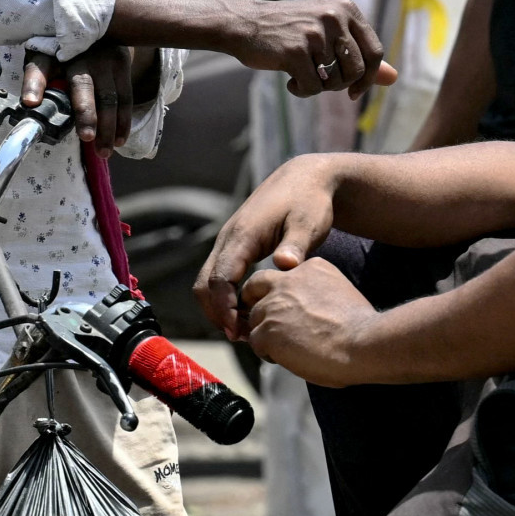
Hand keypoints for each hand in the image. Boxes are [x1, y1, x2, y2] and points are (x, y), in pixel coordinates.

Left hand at [23, 37, 132, 156]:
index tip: (30, 103)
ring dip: (108, 127)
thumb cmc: (63, 51)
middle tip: (87, 138)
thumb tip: (31, 111)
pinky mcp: (122, 63)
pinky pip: (125, 97)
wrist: (99, 27)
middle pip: (82, 85)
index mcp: (51, 53)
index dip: (34, 84)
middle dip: (86, 113)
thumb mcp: (46, 60)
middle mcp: (79, 52)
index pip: (39, 67)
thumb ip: (40, 83)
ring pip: (109, 96)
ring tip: (103, 151)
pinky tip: (119, 140)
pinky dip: (123, 121)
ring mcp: (104, 58)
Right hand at [194, 156, 336, 339]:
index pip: (220, 279)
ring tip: (245, 329)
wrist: (306, 178)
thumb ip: (295, 246)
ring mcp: (229, 241)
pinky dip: (226, 296)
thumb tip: (284, 265)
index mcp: (243, 235)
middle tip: (241, 337)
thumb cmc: (310, 201)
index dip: (225, 309)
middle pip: (204, 284)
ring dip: (219, 306)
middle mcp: (228, 238)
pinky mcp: (236, 246)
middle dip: (217, 313)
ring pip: (208, 281)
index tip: (239, 331)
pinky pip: (220, 276)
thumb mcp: (308, 223)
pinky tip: (249, 310)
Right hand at [228, 0, 397, 99]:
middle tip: (322, 82)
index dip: (368, 77)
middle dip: (342, 85)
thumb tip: (394, 78)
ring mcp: (315, 33)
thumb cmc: (289, 31)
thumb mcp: (328, 35)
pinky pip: (313, 87)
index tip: (354, 90)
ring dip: (320, 87)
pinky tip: (289, 81)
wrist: (244, 24)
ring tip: (303, 76)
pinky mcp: (295, 50)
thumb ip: (360, 55)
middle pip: (358, 69)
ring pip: (336, 80)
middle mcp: (334, 17)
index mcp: (346, 9)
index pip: (375, 51)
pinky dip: (302, 91)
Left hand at [241, 257, 378, 386]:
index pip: (283, 276)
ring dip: (265, 332)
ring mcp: (275, 305)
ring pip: (254, 318)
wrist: (363, 343)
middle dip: (255, 300)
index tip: (290, 309)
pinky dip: (267, 352)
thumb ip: (316, 293)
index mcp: (310, 268)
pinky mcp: (267, 331)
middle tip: (266, 320)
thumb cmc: (359, 326)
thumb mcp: (339, 292)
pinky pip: (255, 342)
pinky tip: (288, 358)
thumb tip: (306, 310)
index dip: (282, 293)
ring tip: (288, 348)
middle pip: (256, 285)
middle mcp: (288, 281)